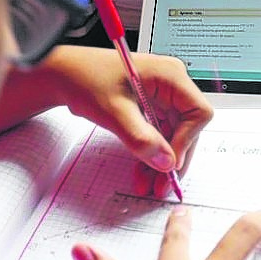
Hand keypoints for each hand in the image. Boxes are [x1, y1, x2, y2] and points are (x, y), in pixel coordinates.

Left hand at [50, 46, 212, 196]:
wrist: (63, 74)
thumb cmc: (85, 78)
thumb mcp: (114, 111)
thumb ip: (141, 138)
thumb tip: (166, 162)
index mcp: (170, 75)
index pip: (197, 112)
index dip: (187, 140)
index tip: (169, 163)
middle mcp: (170, 84)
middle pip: (187, 128)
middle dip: (173, 157)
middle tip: (161, 185)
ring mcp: (160, 96)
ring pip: (172, 135)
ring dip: (161, 161)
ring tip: (149, 184)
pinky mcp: (149, 106)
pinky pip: (158, 134)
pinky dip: (151, 153)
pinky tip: (143, 172)